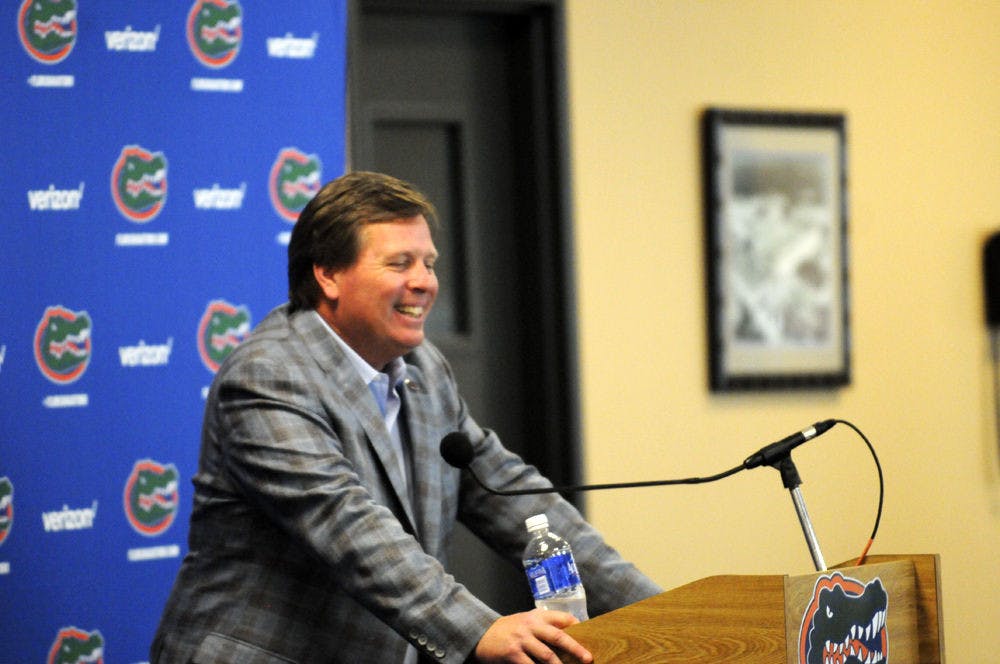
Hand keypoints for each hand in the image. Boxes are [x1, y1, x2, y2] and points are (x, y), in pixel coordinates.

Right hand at [474, 609, 592, 663]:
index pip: (562, 618)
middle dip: (575, 648)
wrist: (483, 634)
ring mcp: (521, 640)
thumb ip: (545, 625)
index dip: (576, 625)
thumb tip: (570, 635)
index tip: (589, 634)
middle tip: (588, 659)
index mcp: (537, 616)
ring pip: (546, 656)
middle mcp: (530, 625)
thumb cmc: (510, 629)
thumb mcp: (527, 620)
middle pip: (557, 637)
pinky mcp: (513, 653)